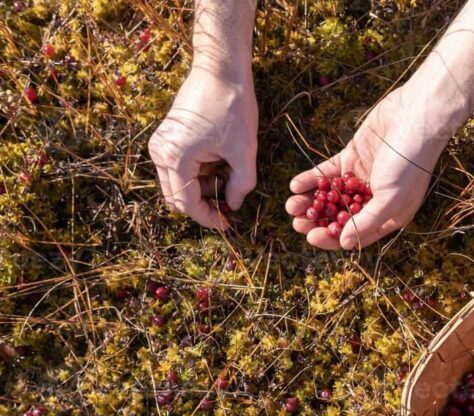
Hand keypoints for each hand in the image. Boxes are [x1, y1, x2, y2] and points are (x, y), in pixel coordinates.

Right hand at [148, 71, 257, 229]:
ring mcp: (160, 144)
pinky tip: (219, 168)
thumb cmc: (232, 106)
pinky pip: (178, 168)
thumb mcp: (244, 150)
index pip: (187, 203)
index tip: (229, 223)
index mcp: (175, 158)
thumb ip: (240, 184)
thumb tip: (234, 205)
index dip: (208, 218)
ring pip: (176, 184)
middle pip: (176, 198)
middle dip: (203, 206)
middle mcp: (160, 153)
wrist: (220, 70)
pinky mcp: (167, 138)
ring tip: (228, 183)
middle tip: (229, 208)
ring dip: (200, 190)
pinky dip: (197, 175)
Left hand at [285, 87, 449, 249]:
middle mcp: (373, 200)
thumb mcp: (390, 199)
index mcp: (388, 215)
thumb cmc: (409, 163)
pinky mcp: (351, 158)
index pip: (356, 235)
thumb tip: (344, 244)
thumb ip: (366, 223)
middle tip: (297, 223)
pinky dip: (311, 180)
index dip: (333, 239)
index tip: (311, 237)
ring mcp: (361, 178)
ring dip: (310, 202)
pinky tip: (296, 185)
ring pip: (330, 196)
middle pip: (339, 217)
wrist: (414, 118)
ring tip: (291, 205)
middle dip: (317, 221)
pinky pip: (327, 174)